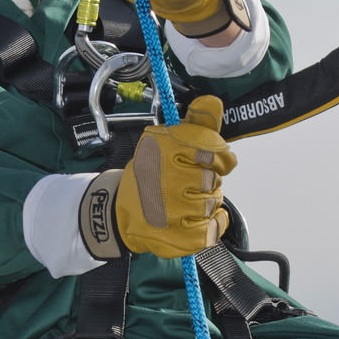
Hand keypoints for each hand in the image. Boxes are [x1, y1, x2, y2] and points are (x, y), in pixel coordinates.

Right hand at [79, 96, 236, 258]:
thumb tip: (213, 101)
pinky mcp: (180, 237)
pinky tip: (196, 218)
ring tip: (184, 200)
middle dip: (205, 180)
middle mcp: (166, 180)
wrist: (122, 211)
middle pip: (213, 178)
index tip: (210, 161)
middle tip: (186, 182)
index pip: (212, 151)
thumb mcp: (168, 142)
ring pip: (213, 201)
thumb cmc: (151, 174)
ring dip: (205, 201)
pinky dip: (213, 222)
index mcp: (162, 150)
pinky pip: (214, 226)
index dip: (217, 157)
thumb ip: (196, 124)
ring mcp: (173, 212)